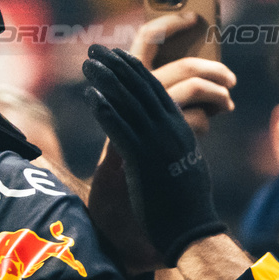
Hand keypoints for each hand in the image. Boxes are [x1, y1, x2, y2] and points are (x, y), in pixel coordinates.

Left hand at [83, 46, 225, 264]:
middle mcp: (170, 129)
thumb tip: (166, 132)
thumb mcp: (185, 161)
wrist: (190, 230)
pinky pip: (121, 129)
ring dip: (105, 80)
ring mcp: (157, 143)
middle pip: (140, 88)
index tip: (116, 55)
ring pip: (128, 103)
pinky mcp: (143, 161)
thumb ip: (174, 141)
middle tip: (95, 49)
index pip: (157, 88)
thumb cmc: (186, 202)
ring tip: (88, 64)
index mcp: (180, 128)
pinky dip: (105, 110)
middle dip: (115, 66)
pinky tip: (91, 95)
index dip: (134, 69)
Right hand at [129, 13, 235, 134]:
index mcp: (127, 75)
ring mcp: (150, 109)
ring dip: (219, 95)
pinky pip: (199, 118)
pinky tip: (204, 127)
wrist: (124, 180)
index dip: (170, 23)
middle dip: (214, 70)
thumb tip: (204, 67)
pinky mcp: (165, 131)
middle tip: (230, 78)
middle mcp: (135, 87)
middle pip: (185, 65)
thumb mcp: (144, 104)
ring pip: (196, 87)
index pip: (147, 37)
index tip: (193, 18)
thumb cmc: (139, 134)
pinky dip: (207, 121)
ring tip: (226, 103)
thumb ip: (164, 83)